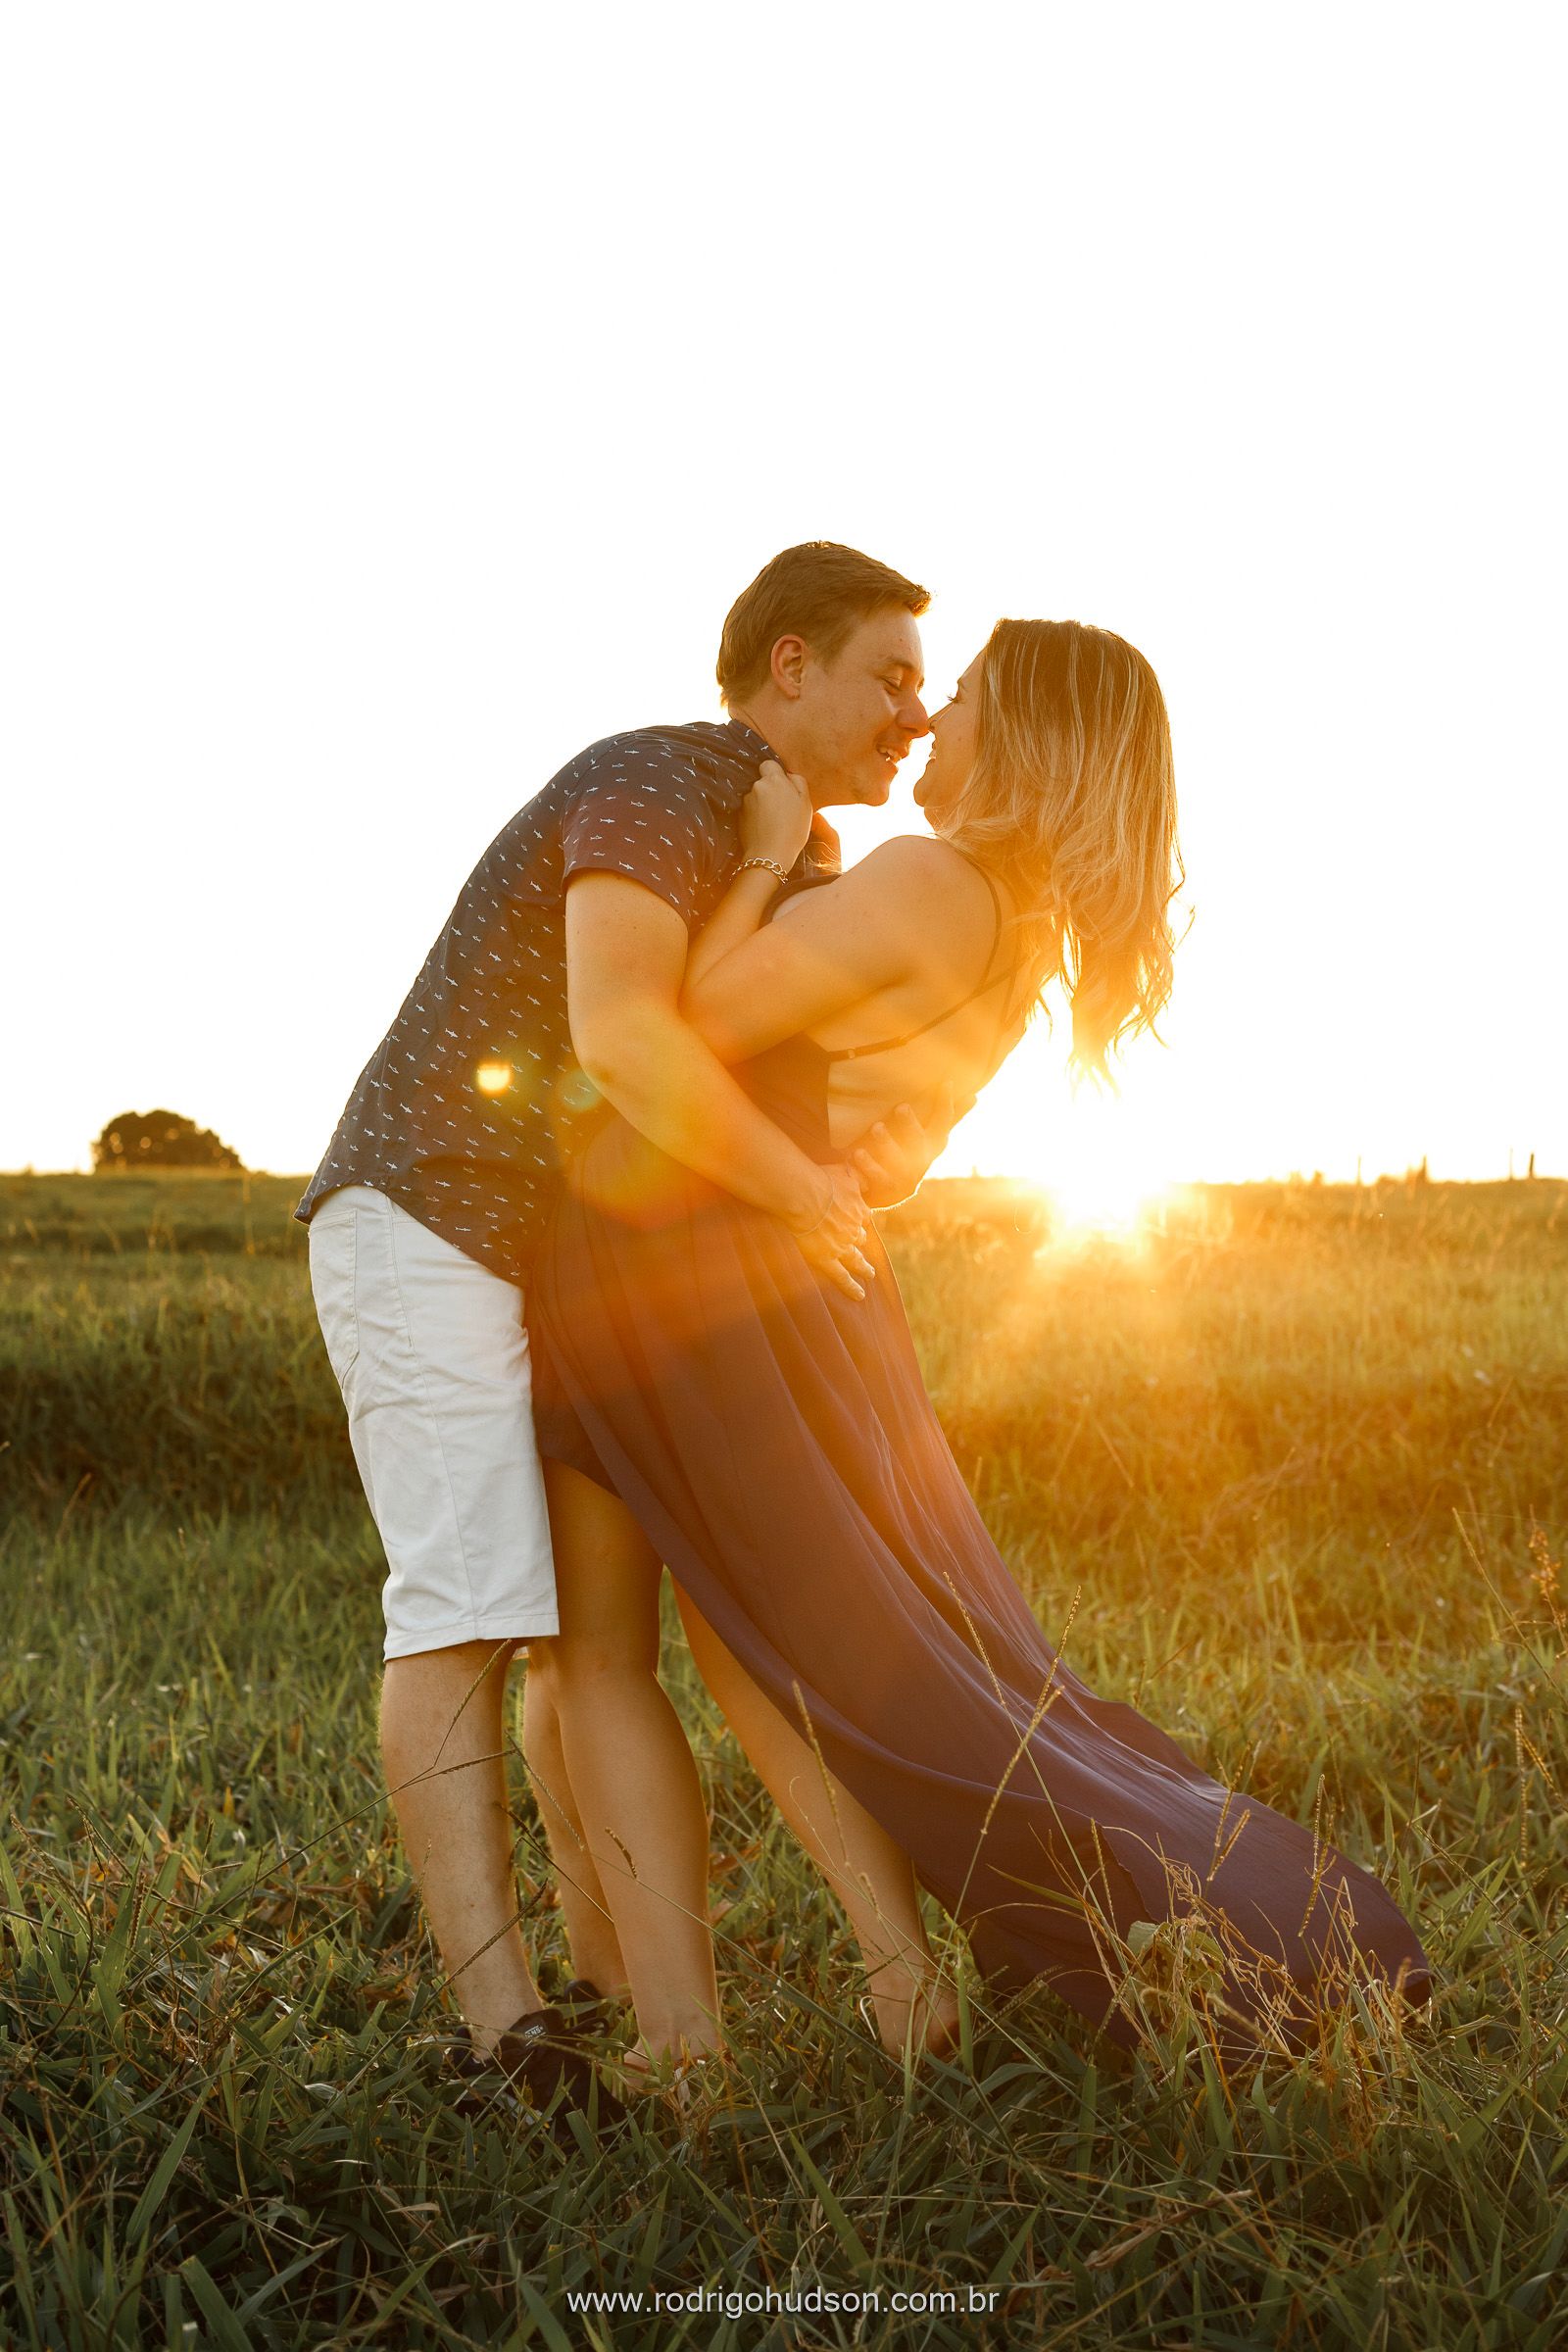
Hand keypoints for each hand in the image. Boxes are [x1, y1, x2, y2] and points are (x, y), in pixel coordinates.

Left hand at [740, 759, 813, 871]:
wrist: (771, 855)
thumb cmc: (793, 830)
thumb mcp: (806, 803)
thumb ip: (798, 781)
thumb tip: (788, 774)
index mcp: (774, 780)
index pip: (769, 764)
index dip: (776, 774)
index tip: (782, 787)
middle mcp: (756, 786)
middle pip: (762, 781)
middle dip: (770, 790)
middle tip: (781, 807)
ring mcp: (745, 801)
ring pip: (755, 795)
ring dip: (762, 802)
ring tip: (773, 820)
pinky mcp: (738, 814)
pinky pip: (748, 808)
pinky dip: (755, 814)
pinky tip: (763, 826)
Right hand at [787, 1164, 876, 1299]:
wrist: (805, 1193)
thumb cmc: (820, 1179)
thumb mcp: (845, 1172)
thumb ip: (857, 1176)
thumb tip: (865, 1178)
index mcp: (858, 1209)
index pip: (862, 1216)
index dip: (859, 1219)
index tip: (858, 1221)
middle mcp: (854, 1229)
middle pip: (860, 1238)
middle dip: (860, 1241)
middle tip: (862, 1246)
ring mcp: (842, 1246)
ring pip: (856, 1260)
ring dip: (864, 1267)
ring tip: (869, 1274)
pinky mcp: (827, 1259)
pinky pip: (842, 1277)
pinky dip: (851, 1287)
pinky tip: (859, 1295)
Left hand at [849, 1082, 974, 1208]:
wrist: (889, 1193)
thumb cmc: (911, 1155)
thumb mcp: (930, 1136)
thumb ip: (948, 1117)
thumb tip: (975, 1096)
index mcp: (932, 1145)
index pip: (944, 1122)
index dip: (946, 1103)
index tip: (946, 1082)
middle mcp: (921, 1161)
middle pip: (919, 1143)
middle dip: (910, 1125)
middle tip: (901, 1107)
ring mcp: (904, 1177)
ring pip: (897, 1162)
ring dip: (887, 1144)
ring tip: (876, 1128)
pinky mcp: (886, 1190)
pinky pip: (877, 1178)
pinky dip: (867, 1167)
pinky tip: (857, 1154)